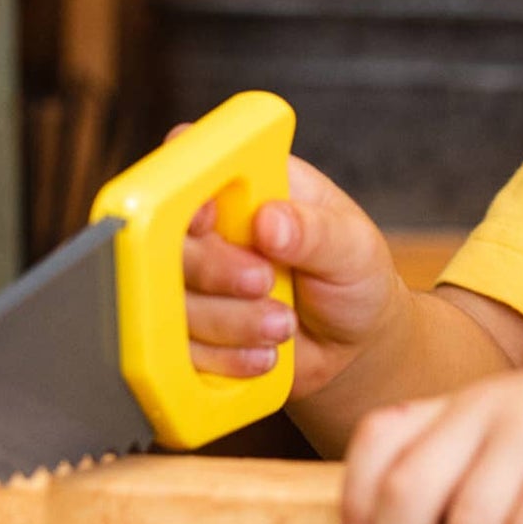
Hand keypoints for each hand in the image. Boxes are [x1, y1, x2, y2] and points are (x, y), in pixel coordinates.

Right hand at [182, 151, 406, 400]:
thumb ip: (315, 231)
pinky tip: (264, 353)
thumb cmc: (354, 276)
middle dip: (214, 268)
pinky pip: (178, 350)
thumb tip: (270, 219)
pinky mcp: (192, 332)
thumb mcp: (353, 246)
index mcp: (251, 183)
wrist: (353, 344)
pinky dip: (223, 356)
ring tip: (283, 324)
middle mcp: (214, 227)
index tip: (208, 217)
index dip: (185, 186)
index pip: (195, 167)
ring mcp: (198, 281)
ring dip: (228, 320)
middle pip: (167, 237)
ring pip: (171, 300)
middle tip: (264, 282)